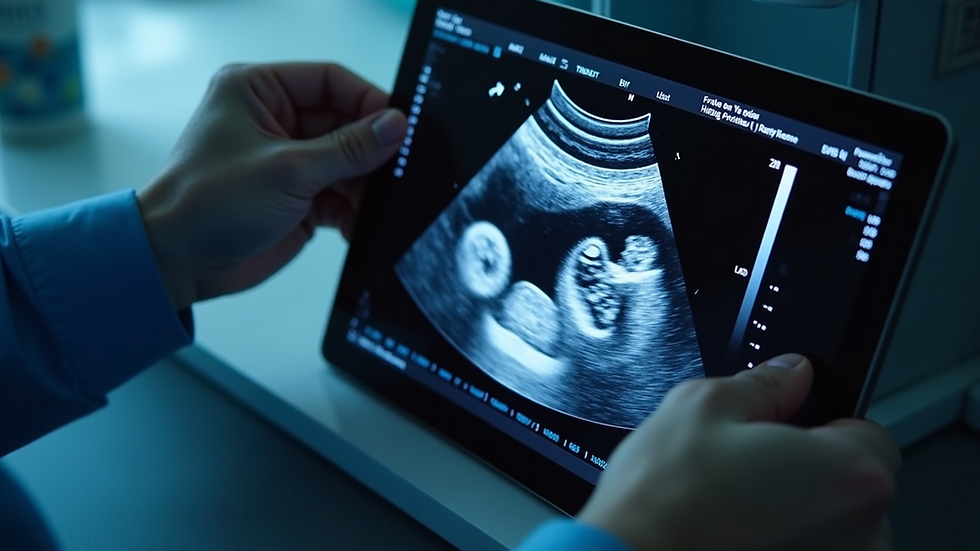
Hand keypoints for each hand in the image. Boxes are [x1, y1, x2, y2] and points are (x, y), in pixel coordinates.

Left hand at [137, 63, 406, 309]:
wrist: (179, 263)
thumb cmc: (204, 204)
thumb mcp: (287, 169)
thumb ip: (348, 148)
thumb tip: (394, 126)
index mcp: (258, 90)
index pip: (330, 81)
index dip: (368, 100)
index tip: (399, 124)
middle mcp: (274, 120)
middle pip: (346, 123)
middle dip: (371, 150)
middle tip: (396, 169)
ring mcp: (289, 160)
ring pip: (349, 162)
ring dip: (366, 185)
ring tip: (378, 203)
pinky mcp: (299, 197)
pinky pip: (342, 195)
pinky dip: (355, 210)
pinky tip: (361, 224)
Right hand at [578, 354, 899, 550]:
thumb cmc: (664, 502)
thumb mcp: (703, 406)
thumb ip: (764, 384)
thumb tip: (789, 374)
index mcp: (849, 475)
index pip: (871, 434)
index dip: (823, 425)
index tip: (785, 429)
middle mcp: (861, 535)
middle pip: (850, 486)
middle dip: (806, 472)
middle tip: (745, 468)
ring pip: (827, 529)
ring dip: (793, 516)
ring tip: (729, 509)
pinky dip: (777, 546)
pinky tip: (732, 538)